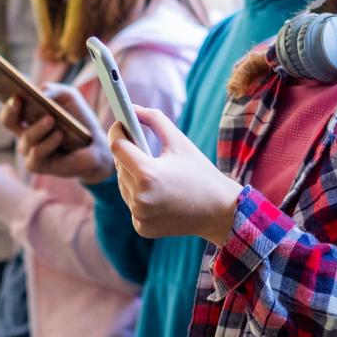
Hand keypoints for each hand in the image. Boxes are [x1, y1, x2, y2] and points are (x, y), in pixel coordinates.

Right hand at [0, 84, 114, 183]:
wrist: (95, 146)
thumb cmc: (79, 120)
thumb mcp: (68, 97)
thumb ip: (52, 90)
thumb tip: (37, 93)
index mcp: (28, 117)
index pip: (11, 108)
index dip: (9, 100)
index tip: (15, 92)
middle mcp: (25, 133)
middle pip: (7, 121)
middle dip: (10, 110)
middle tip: (18, 101)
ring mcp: (29, 150)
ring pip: (26, 138)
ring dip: (38, 128)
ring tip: (51, 120)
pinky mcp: (37, 165)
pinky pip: (36, 153)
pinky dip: (48, 143)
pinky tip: (59, 136)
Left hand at [108, 106, 241, 244]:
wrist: (219, 211)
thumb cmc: (200, 172)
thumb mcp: (179, 141)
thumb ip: (154, 119)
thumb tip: (132, 108)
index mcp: (148, 174)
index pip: (117, 146)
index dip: (117, 132)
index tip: (121, 124)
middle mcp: (140, 198)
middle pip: (120, 166)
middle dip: (128, 154)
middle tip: (139, 145)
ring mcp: (139, 215)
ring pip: (123, 185)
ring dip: (132, 175)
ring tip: (151, 169)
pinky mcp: (142, 227)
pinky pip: (132, 203)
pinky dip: (139, 195)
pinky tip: (155, 191)